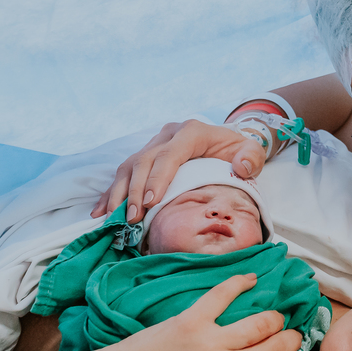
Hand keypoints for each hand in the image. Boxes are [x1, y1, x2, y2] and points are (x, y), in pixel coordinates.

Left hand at [89, 274, 302, 350]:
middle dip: (291, 342)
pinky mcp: (193, 319)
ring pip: (261, 322)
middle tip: (289, 340)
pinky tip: (251, 280)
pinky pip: (223, 295)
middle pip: (278, 347)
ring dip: (274, 320)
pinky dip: (240, 283)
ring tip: (273, 321)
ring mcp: (212, 340)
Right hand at [91, 120, 267, 219]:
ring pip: (128, 167)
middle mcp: (168, 135)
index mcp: (191, 132)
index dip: (158, 178)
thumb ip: (251, 156)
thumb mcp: (251, 150)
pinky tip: (100, 212)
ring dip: (119, 193)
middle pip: (144, 161)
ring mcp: (153, 145)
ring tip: (114, 218)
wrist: (227, 142)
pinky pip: (123, 175)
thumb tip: (241, 166)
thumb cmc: (237, 150)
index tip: (150, 201)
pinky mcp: (144, 157)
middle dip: (136, 191)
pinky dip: (111, 193)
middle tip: (133, 218)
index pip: (171, 154)